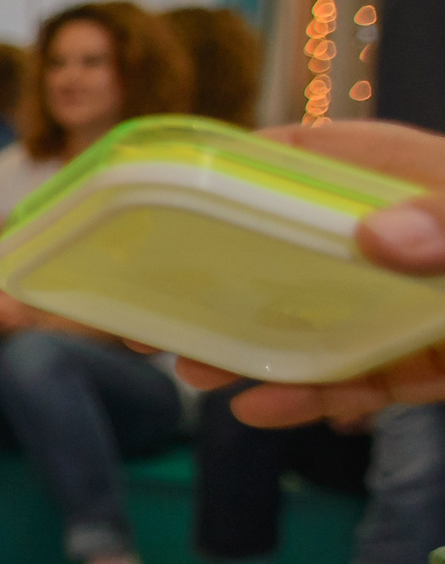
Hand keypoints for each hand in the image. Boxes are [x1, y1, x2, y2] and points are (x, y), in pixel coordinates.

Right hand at [177, 122, 444, 425]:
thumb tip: (374, 235)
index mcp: (413, 179)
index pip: (311, 155)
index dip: (239, 166)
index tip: (166, 195)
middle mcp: (402, 241)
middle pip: (292, 248)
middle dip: (219, 278)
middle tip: (147, 306)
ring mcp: (412, 305)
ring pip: (316, 321)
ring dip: (251, 348)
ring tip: (193, 368)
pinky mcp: (428, 364)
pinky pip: (360, 381)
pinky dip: (311, 398)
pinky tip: (260, 408)